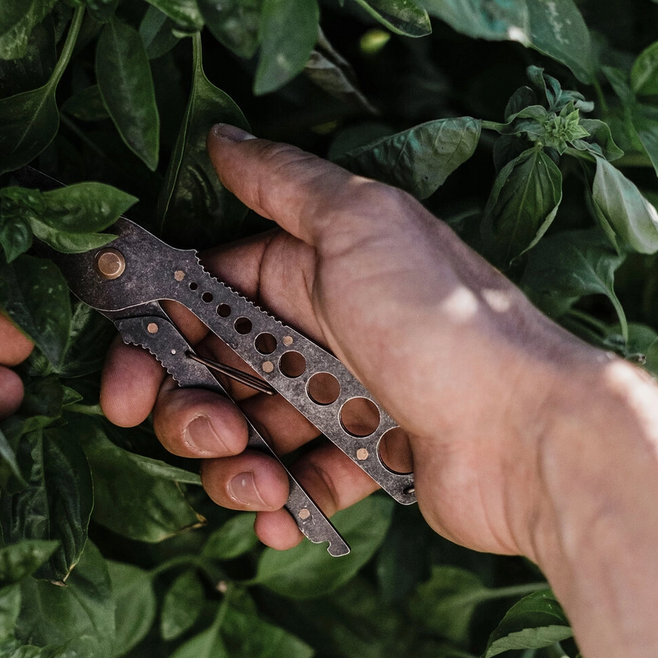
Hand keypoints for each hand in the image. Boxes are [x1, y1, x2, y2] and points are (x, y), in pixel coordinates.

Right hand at [101, 126, 605, 560]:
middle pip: (216, 369)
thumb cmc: (439, 320)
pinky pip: (300, 483)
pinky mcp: (366, 461)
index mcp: (312, 269)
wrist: (530, 431)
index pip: (205, 295)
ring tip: (257, 483)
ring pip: (250, 432)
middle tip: (196, 430)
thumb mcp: (360, 225)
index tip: (127, 378)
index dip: (157, 335)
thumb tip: (222, 138)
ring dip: (233, 465)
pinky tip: (281, 519)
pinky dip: (281, 506)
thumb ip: (285, 183)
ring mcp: (343, 398)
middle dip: (188, 408)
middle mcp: (322, 329)